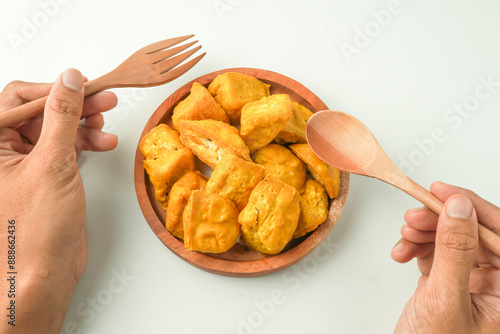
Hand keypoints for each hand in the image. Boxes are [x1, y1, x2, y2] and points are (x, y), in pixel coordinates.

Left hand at [0, 69, 116, 332]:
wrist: (42, 272)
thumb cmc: (33, 229)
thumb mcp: (51, 164)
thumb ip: (61, 117)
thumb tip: (68, 79)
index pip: (20, 99)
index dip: (55, 90)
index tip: (86, 86)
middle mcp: (4, 150)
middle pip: (41, 111)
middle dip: (75, 106)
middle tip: (104, 100)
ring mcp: (26, 163)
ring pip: (57, 128)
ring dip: (84, 124)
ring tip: (107, 125)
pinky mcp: (47, 175)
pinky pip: (66, 147)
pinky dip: (86, 143)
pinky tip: (104, 143)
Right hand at [391, 182, 499, 333]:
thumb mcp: (445, 298)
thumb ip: (455, 250)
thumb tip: (459, 208)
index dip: (474, 208)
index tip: (445, 192)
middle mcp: (495, 283)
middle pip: (472, 231)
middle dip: (441, 220)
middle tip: (416, 215)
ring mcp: (471, 280)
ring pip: (451, 237)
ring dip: (425, 232)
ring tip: (405, 235)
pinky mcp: (448, 280)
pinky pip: (435, 249)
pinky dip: (416, 245)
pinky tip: (404, 252)